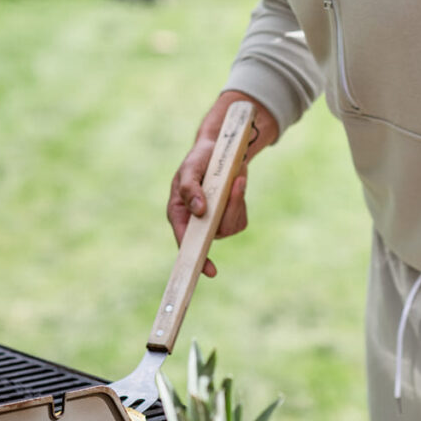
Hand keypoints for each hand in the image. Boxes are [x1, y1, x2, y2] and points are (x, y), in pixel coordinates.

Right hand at [167, 91, 277, 276]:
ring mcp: (214, 221)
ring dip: (236, 202)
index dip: (196, 258)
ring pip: (229, 227)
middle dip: (228, 211)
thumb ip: (190, 188)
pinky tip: (238, 182)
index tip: (209, 271)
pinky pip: (240, 219)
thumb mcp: (190, 169)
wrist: (220, 149)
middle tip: (235, 184)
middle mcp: (196, 222)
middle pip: (214, 234)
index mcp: (179, 214)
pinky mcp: (231, 217)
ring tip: (237, 179)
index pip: (185, 242)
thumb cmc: (199, 159)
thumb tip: (199, 211)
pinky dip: (241, 200)